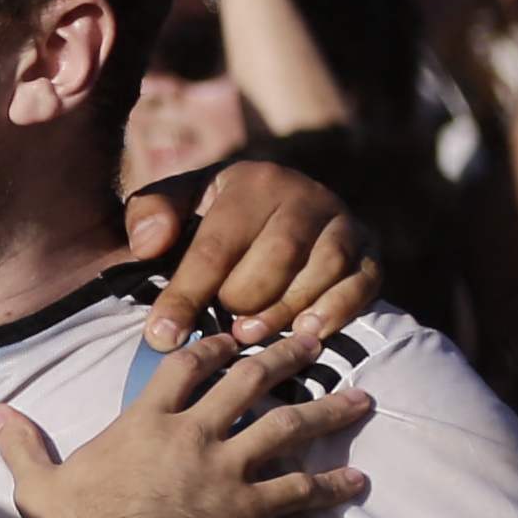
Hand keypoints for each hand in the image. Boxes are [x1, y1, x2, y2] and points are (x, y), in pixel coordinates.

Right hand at [0, 285, 373, 517]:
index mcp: (145, 421)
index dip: (212, 347)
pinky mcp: (253, 508)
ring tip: (361, 398)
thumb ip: (25, 447)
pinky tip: (358, 482)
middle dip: (284, 357)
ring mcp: (229, 468)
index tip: (236, 335)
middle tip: (314, 338)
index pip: (184, 368)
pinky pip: (301, 492)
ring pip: (287, 428)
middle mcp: (194, 434)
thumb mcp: (41, 486)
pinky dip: (332, 486)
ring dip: (327, 411)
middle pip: (248, 383)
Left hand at [132, 154, 375, 347]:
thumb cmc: (213, 215)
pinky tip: (309, 332)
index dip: (186, 294)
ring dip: (287, 309)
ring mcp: (341, 221)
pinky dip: (338, 309)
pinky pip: (363, 280)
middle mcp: (303, 194)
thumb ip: (150, 213)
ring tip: (252, 336)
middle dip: (245, 298)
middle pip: (278, 253)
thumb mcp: (177, 202)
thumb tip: (148, 245)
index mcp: (252, 180)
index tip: (162, 337)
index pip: (216, 244)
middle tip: (223, 330)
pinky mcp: (369, 248)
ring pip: (324, 267)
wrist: (275, 207)